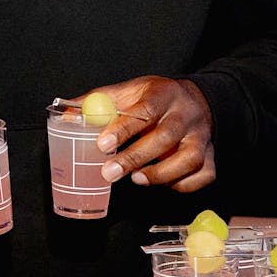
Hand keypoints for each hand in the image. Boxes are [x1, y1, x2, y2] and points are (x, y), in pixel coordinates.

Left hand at [85, 77, 213, 192]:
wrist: (194, 101)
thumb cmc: (154, 100)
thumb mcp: (128, 92)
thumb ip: (98, 103)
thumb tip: (65, 115)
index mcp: (165, 93)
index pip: (145, 109)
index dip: (124, 128)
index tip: (103, 144)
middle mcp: (187, 114)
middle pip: (166, 136)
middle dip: (136, 157)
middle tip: (110, 172)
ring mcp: (202, 136)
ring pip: (189, 159)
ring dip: (161, 174)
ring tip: (136, 179)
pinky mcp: (210, 156)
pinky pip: (202, 175)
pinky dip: (183, 184)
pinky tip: (164, 182)